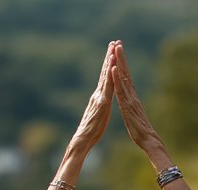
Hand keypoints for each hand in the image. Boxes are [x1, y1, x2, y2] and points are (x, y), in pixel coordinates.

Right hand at [68, 43, 115, 160]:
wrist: (83, 140)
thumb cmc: (91, 131)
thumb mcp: (98, 115)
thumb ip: (100, 106)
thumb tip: (101, 101)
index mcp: (99, 97)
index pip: (105, 77)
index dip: (108, 64)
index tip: (112, 52)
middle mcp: (98, 94)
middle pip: (104, 72)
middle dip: (109, 56)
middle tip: (113, 42)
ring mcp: (99, 98)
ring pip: (106, 76)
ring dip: (110, 61)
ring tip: (113, 48)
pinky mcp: (102, 104)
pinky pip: (108, 87)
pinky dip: (111, 76)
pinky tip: (113, 66)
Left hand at [111, 42, 166, 162]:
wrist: (149, 140)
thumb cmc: (141, 132)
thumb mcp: (133, 116)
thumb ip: (131, 106)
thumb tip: (130, 102)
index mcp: (131, 97)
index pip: (126, 77)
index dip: (122, 64)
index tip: (119, 52)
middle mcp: (132, 95)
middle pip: (126, 72)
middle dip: (121, 57)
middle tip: (118, 42)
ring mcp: (130, 99)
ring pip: (123, 77)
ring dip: (119, 62)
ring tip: (116, 49)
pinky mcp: (128, 106)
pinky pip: (121, 90)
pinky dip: (117, 79)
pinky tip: (114, 69)